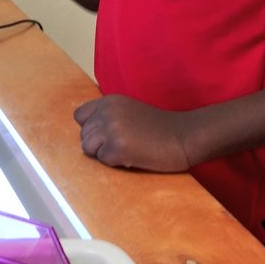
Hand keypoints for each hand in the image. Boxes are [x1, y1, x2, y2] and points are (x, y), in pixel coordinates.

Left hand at [74, 94, 191, 171]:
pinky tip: (133, 156)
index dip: (90, 128)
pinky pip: (103, 161)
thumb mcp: (128, 110)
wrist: (185, 136)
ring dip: (104, 154)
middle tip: (123, 144)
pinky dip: (116, 162)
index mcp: (108, 101)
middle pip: (83, 135)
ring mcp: (111, 129)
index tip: (106, 134)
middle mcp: (106, 112)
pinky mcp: (117, 148)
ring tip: (126, 150)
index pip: (79, 116)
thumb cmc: (159, 127)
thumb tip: (86, 130)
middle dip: (98, 144)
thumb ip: (108, 114)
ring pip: (88, 148)